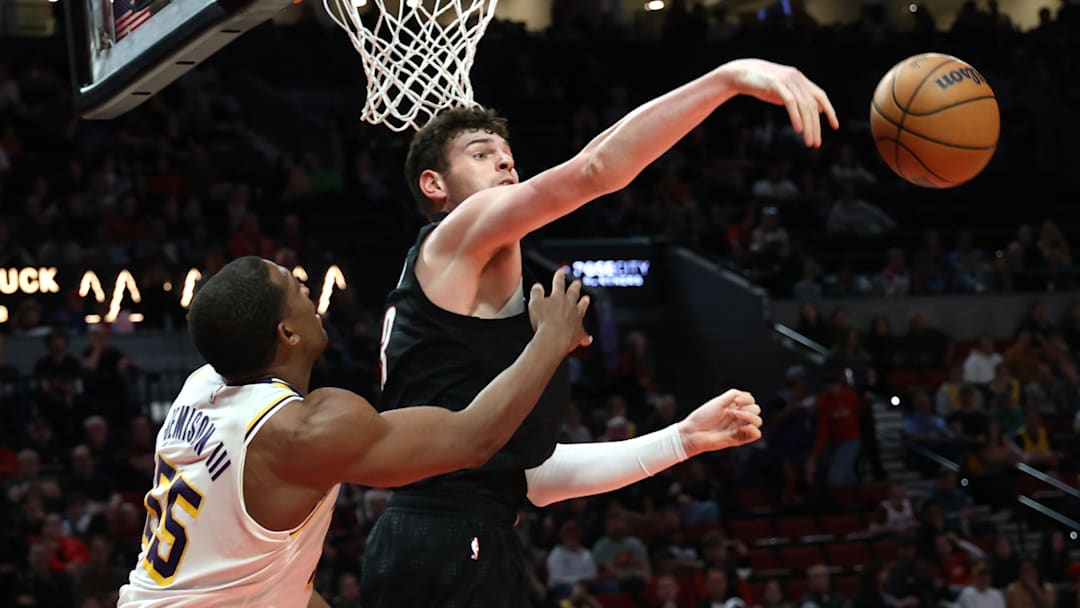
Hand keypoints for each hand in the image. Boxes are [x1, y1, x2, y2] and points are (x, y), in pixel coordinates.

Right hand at [529, 269, 591, 351]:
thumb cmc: (543, 322)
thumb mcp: (535, 303)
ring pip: (582, 308)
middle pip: (574, 293)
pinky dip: (585, 337)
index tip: (561, 272)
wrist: (554, 338)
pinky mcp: (578, 332)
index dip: (559, 277)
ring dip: (584, 303)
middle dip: (575, 287)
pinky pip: (583, 334)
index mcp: (558, 297)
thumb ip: (536, 293)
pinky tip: (588, 339)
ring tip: (586, 299)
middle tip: (577, 282)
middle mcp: (570, 305)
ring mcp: (576, 318)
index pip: (559, 283)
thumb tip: (537, 286)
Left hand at [676, 389, 762, 456]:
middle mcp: (737, 418)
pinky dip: (753, 429)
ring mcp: (739, 428)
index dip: (747, 399)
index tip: (736, 400)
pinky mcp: (739, 439)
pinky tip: (741, 427)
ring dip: (750, 417)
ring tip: (735, 417)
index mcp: (733, 408)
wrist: (693, 433)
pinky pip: (756, 435)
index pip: (751, 401)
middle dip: (748, 408)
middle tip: (732, 411)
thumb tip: (749, 395)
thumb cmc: (702, 417)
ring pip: (758, 421)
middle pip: (756, 410)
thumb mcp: (718, 402)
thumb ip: (733, 394)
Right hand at [718, 58, 838, 147]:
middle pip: (812, 105)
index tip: (835, 126)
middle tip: (815, 144)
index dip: (829, 110)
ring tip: (808, 141)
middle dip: (815, 126)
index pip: (820, 95)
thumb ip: (798, 99)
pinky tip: (799, 129)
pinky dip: (796, 116)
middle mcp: (796, 78)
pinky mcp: (776, 84)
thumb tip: (816, 110)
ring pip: (803, 105)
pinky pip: (790, 102)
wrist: (740, 73)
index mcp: (800, 79)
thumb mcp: (782, 93)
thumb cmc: (760, 85)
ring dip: (808, 126)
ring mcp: (787, 80)